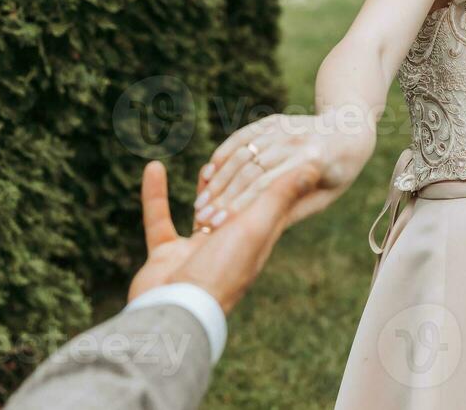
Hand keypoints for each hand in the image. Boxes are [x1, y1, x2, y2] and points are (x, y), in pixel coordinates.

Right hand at [127, 158, 320, 314]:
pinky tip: (153, 167)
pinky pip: (160, 218)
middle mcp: (229, 248)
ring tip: (208, 165)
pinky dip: (155, 194)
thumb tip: (313, 167)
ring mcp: (197, 252)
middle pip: (237, 208)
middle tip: (249, 155)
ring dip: (204, 190)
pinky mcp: (166, 254)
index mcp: (255, 243)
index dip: (275, 178)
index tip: (285, 153)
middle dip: (241, 184)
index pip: (268, 204)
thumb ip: (280, 196)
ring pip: (203, 211)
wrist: (175, 312)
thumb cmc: (221, 271)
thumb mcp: (256, 228)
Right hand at [192, 113, 371, 232]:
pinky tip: (208, 172)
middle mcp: (294, 141)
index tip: (217, 225)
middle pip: (249, 172)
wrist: (350, 129)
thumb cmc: (339, 173)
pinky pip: (242, 136)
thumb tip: (261, 228)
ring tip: (200, 201)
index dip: (239, 207)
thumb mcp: (324, 198)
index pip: (266, 188)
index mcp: (311, 163)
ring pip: (242, 155)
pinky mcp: (272, 121)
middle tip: (201, 217)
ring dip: (218, 179)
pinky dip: (223, 153)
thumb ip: (293, 209)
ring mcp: (282, 128)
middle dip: (222, 196)